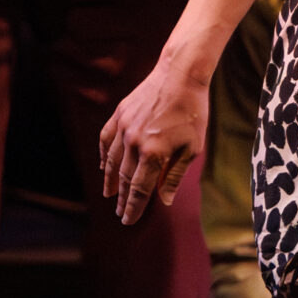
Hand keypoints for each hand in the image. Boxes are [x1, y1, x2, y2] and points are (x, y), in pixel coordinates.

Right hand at [98, 58, 209, 225]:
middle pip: (125, 178)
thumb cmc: (193, 112)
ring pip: (112, 162)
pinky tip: (104, 168)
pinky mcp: (118, 116)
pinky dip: (103, 156)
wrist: (180, 76)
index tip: (127, 221)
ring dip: (111, 181)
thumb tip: (165, 200)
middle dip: (123, 198)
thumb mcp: (193, 147)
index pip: (140, 188)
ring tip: (110, 195)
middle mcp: (133, 143)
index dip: (133, 207)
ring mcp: (123, 128)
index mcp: (154, 153)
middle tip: (120, 213)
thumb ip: (176, 174)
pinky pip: (105, 141)